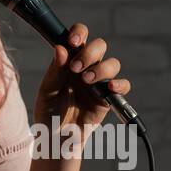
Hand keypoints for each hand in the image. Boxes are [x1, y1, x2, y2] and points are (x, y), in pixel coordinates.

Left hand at [33, 22, 130, 137]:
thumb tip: (61, 48)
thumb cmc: (49, 113)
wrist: (57, 138)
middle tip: (76, 68)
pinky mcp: (108, 97)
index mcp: (69, 60)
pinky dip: (119, 84)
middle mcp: (86, 67)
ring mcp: (99, 81)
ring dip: (101, 68)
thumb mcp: (47, 91)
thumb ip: (55, 70)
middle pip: (100, 46)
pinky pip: (123, 85)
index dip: (79, 33)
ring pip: (112, 63)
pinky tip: (109, 89)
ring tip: (87, 81)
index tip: (73, 42)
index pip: (79, 36)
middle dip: (90, 52)